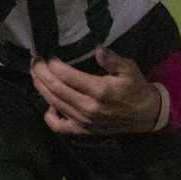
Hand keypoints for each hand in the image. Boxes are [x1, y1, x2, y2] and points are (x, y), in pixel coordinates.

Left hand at [31, 47, 162, 136]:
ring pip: (54, 103)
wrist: (146, 114)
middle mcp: (88, 107)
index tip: (46, 54)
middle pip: (55, 88)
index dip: (52, 64)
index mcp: (99, 90)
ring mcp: (83, 121)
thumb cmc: (135, 88)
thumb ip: (112, 59)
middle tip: (34, 61)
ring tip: (35, 75)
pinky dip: (49, 116)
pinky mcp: (83, 130)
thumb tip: (97, 48)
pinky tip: (48, 104)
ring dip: (41, 88)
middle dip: (41, 73)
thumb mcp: (129, 68)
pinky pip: (59, 126)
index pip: (66, 76)